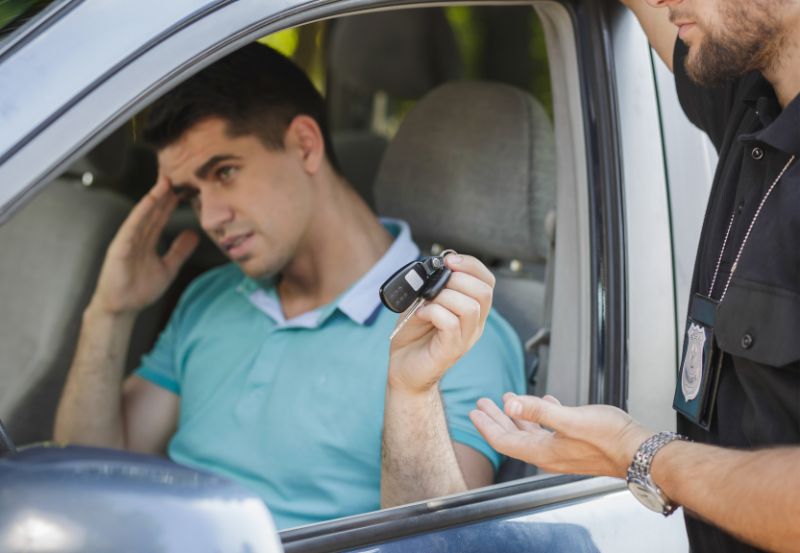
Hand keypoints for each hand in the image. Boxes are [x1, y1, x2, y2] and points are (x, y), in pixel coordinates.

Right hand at [90, 175, 198, 315]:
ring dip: (153, 198)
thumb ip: (180, 251)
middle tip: (177, 175)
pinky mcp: (119, 248)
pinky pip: (131, 227)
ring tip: (165, 182)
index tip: (185, 187)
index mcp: (147, 240)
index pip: (161, 216)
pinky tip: (149, 202)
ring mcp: (127, 241)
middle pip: (153, 211)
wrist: (122, 308)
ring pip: (143, 215)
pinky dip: (140, 213)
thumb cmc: (139, 289)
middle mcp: (137, 237)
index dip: (172, 202)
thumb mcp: (168, 268)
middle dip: (165, 194)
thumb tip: (193, 235)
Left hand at [388, 254, 494, 393]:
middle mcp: (474, 324)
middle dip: (458, 279)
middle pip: (484, 292)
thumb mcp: (422, 302)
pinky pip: (451, 323)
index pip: (487, 281)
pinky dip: (433, 312)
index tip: (449, 260)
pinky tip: (421, 314)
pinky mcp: (451, 350)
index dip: (471, 265)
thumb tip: (434, 268)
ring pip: (470, 307)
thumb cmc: (413, 335)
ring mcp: (465, 338)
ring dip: (444, 297)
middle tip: (436, 286)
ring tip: (427, 303)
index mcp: (472, 310)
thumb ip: (430, 286)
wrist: (403, 369)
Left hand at [470, 393, 652, 477]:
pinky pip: (550, 428)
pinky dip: (541, 414)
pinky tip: (544, 401)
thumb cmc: (609, 437)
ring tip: (505, 400)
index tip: (474, 411)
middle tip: (481, 404)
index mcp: (543, 451)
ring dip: (516, 415)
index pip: (504, 440)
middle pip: (513, 436)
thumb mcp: (570, 419)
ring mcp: (562, 449)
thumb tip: (510, 403)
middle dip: (495, 418)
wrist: (640, 451)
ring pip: (530, 431)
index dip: (487, 425)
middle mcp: (549, 453)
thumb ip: (538, 411)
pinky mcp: (576, 442)